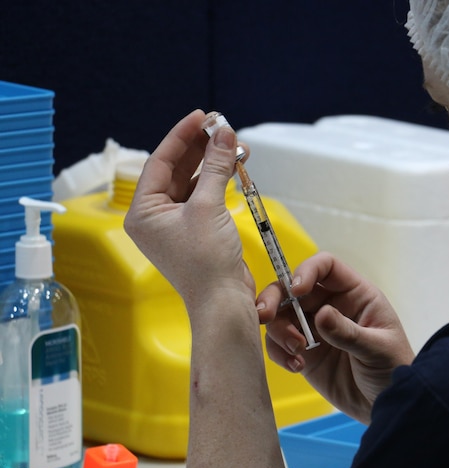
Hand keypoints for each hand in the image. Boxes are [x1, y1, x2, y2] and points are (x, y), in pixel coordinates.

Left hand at [124, 109, 254, 308]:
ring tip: (236, 144)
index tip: (202, 117)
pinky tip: (235, 166)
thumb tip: (225, 135)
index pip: (160, 161)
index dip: (182, 136)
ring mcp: (177, 224)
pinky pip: (206, 196)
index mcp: (144, 211)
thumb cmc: (206, 262)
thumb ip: (217, 168)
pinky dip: (220, 180)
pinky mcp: (197, 230)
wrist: (223, 301)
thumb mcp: (209, 207)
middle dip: (201, 147)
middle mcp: (156, 216)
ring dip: (215, 163)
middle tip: (222, 126)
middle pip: (177, 169)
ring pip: (194, 181)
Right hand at [258, 252, 414, 423]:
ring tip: (296, 351)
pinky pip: (279, 344)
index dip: (307, 271)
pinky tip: (296, 366)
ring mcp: (314, 329)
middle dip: (274, 298)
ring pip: (281, 316)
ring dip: (278, 330)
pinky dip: (280, 353)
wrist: (386, 404)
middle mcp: (331, 306)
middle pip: (293, 288)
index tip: (295, 290)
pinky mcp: (304, 353)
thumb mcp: (377, 349)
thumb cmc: (393, 369)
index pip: (326, 267)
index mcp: (354, 294)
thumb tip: (321, 314)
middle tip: (265, 316)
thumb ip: (349, 333)